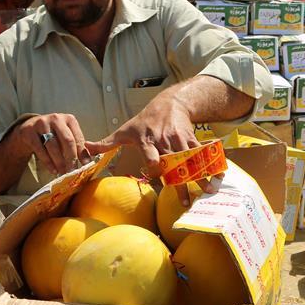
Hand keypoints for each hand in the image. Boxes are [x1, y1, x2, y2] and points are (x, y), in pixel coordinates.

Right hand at [13, 114, 91, 175]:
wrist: (29, 129)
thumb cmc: (53, 134)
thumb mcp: (66, 136)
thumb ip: (77, 146)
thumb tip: (89, 162)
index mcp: (69, 119)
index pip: (78, 138)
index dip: (83, 154)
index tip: (86, 167)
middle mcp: (56, 118)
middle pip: (67, 141)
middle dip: (71, 158)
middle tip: (73, 172)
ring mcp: (41, 124)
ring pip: (53, 146)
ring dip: (59, 162)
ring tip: (63, 173)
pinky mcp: (29, 132)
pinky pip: (40, 150)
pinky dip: (48, 162)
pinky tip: (53, 170)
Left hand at [85, 92, 220, 204]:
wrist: (169, 104)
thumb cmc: (143, 121)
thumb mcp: (124, 130)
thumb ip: (106, 143)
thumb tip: (86, 149)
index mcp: (147, 141)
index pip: (151, 155)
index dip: (154, 165)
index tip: (158, 176)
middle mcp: (164, 141)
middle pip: (172, 163)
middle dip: (180, 181)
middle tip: (184, 200)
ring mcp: (180, 141)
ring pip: (190, 161)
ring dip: (199, 177)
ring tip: (207, 193)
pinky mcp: (192, 140)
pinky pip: (202, 155)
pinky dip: (211, 166)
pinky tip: (218, 179)